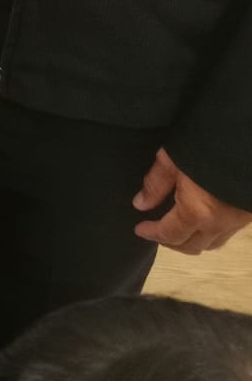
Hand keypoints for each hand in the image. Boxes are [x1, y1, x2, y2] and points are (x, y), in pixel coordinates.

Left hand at [133, 148, 251, 252]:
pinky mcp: (249, 213)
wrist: (244, 134)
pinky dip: (211, 232)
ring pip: (213, 243)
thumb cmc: (205, 144)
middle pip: (193, 246)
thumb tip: (141, 204)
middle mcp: (220, 223)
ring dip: (194, 241)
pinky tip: (203, 219)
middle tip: (157, 232)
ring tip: (179, 229)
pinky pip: (228, 232)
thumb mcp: (171, 159)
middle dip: (172, 243)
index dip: (152, 234)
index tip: (140, 230)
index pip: (171, 234)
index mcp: (197, 212)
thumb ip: (155, 184)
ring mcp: (238, 220)